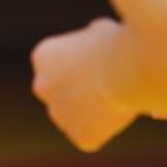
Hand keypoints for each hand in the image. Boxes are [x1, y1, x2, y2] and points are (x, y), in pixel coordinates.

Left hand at [31, 17, 136, 151]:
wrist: (125, 69)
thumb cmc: (116, 43)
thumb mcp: (98, 30)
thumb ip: (89, 40)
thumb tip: (96, 41)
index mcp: (42, 57)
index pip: (56, 69)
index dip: (79, 71)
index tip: (99, 68)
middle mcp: (41, 86)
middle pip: (58, 95)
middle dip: (76, 95)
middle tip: (105, 90)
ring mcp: (58, 114)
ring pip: (73, 119)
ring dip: (88, 114)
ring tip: (114, 101)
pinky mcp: (79, 136)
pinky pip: (92, 136)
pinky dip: (106, 129)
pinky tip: (119, 114)